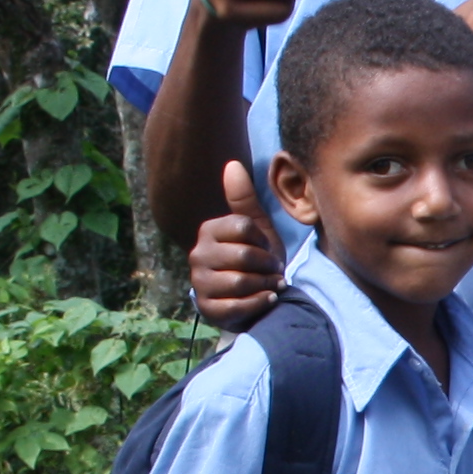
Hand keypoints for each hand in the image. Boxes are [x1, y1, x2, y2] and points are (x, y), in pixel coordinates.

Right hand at [189, 161, 285, 327]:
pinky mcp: (207, 308)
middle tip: (275, 270)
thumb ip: (245, 199)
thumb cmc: (256, 258)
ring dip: (266, 284)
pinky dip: (260, 302)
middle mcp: (197, 255)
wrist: (252, 295)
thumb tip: (232, 164)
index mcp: (207, 231)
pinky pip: (238, 306)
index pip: (244, 227)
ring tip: (273, 283)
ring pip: (241, 281)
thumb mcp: (255, 228)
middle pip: (245, 256)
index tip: (267, 248)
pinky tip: (269, 298)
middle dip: (268, 265)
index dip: (264, 240)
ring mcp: (200, 283)